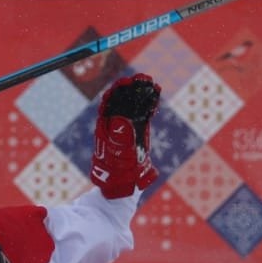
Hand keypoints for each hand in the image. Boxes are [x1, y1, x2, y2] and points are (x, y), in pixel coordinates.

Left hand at [90, 73, 159, 197]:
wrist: (122, 183)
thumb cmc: (116, 172)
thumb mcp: (118, 155)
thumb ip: (121, 140)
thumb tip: (122, 121)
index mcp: (106, 127)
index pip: (110, 104)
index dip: (117, 92)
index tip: (126, 83)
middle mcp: (115, 124)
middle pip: (122, 101)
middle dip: (132, 89)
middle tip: (142, 78)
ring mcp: (127, 125)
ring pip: (134, 105)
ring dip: (142, 93)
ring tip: (151, 82)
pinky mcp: (138, 129)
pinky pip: (143, 113)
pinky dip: (149, 103)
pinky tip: (155, 93)